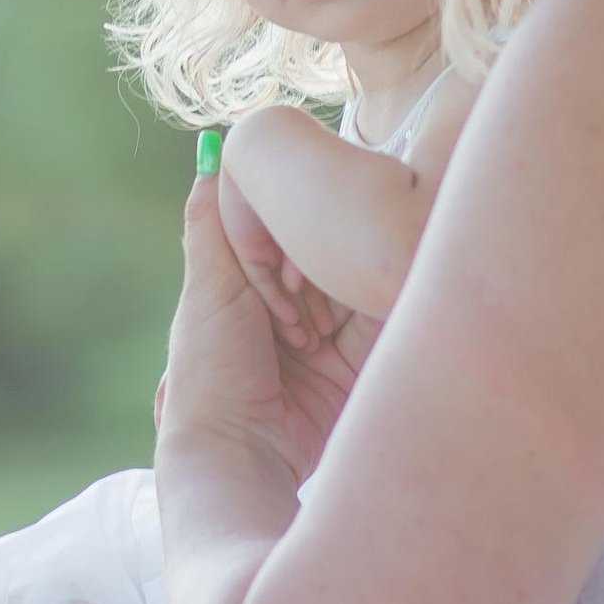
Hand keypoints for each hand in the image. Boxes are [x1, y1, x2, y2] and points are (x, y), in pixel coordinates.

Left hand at [159, 176, 362, 487]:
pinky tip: (396, 277)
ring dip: (359, 275)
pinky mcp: (364, 368)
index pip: (291, 230)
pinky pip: (386, 320)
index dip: (299, 219)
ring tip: (360, 274)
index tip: (304, 214)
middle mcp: (296, 310)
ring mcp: (332, 340)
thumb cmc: (210, 370)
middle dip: (335, 248)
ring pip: (361, 280)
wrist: (236, 455)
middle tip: (326, 264)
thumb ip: (212, 222)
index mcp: (254, 288)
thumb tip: (210, 148)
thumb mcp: (208, 288)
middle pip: (332, 252)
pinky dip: (389, 299)